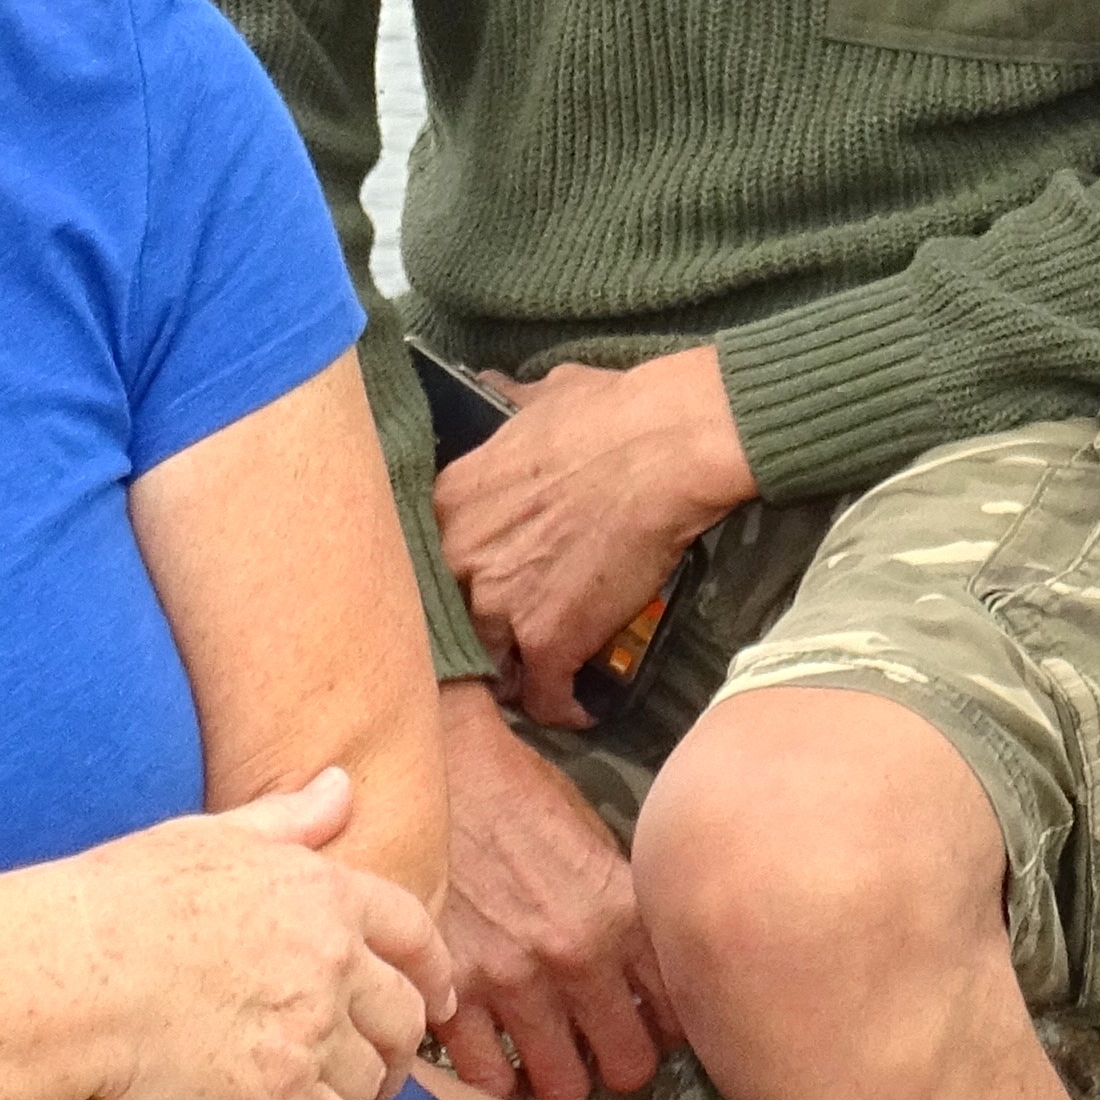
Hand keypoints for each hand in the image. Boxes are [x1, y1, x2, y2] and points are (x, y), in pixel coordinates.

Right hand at [56, 765, 452, 1099]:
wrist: (72, 975)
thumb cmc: (126, 899)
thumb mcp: (215, 835)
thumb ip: (291, 817)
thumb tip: (344, 782)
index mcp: (327, 895)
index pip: (415, 934)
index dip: (436, 970)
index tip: (440, 998)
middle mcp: (334, 963)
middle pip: (404, 1016)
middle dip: (406, 1044)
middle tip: (389, 1064)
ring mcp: (309, 1033)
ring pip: (372, 1078)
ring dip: (366, 1094)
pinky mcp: (276, 1099)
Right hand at [428, 680, 669, 1099]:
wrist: (445, 768)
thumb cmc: (525, 799)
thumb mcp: (602, 843)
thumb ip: (629, 913)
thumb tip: (651, 976)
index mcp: (623, 913)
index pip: (677, 1012)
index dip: (669, 1025)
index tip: (654, 1022)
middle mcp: (575, 954)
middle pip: (628, 1066)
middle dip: (621, 1061)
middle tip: (606, 1046)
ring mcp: (511, 977)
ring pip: (562, 1086)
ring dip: (562, 1075)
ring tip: (555, 1054)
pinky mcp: (453, 989)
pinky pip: (488, 1078)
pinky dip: (498, 1076)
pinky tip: (502, 1053)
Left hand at [435, 352, 745, 721]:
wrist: (666, 447)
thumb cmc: (613, 413)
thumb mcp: (542, 394)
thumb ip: (506, 403)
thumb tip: (495, 388)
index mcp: (451, 500)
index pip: (433, 561)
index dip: (461, 579)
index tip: (482, 587)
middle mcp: (462, 557)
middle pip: (455, 616)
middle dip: (480, 630)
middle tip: (509, 638)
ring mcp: (501, 604)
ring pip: (492, 662)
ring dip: (516, 673)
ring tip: (538, 681)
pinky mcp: (549, 640)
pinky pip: (545, 695)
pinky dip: (563, 707)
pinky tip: (578, 711)